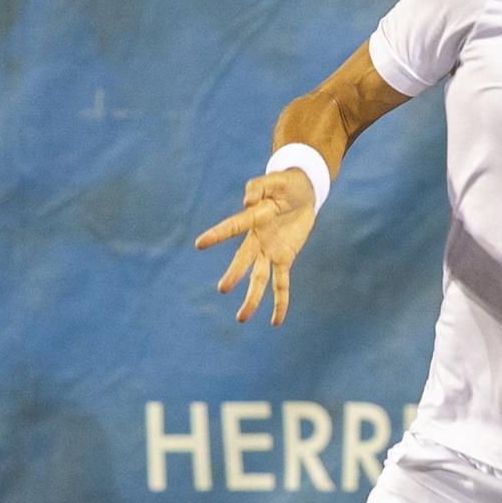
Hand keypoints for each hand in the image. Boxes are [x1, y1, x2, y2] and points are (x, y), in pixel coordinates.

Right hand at [194, 170, 317, 325]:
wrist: (302, 192)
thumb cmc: (284, 184)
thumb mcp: (274, 181)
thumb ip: (258, 187)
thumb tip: (246, 202)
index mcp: (253, 219)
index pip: (234, 227)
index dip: (218, 235)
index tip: (199, 244)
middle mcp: (258, 240)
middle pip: (245, 260)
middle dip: (235, 274)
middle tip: (222, 289)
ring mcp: (270, 251)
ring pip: (259, 278)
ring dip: (252, 298)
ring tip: (241, 318)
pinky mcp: (285, 258)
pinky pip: (282, 284)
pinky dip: (280, 302)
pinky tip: (276, 321)